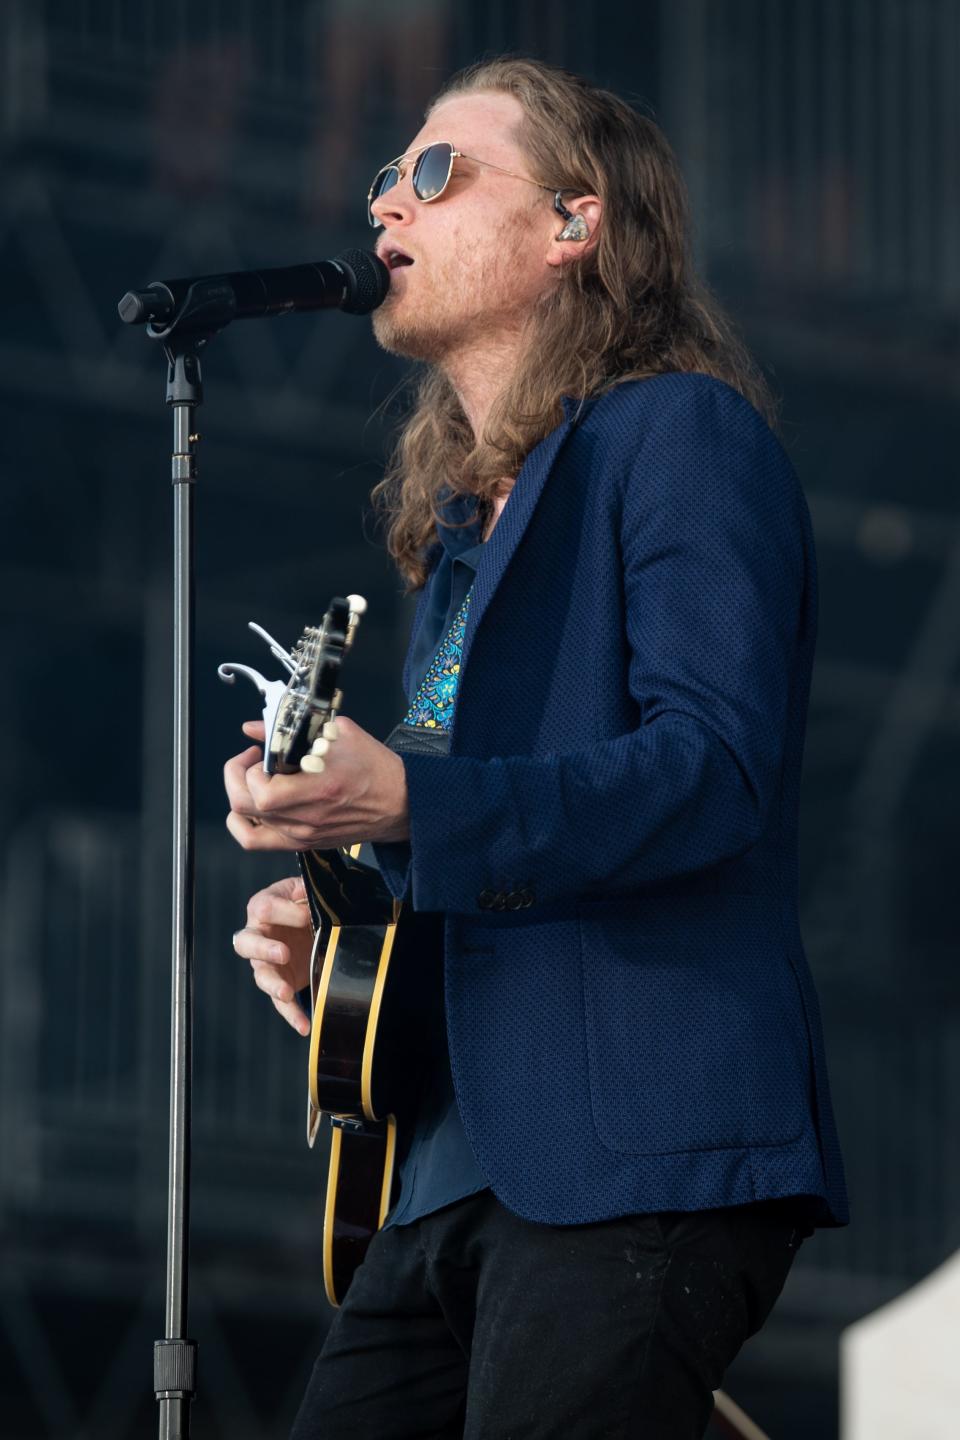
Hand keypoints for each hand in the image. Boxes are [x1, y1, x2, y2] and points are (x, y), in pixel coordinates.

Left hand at [224, 716, 409, 851]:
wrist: (401, 804)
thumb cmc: (377, 770)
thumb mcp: (340, 734)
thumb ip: (292, 729)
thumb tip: (256, 727)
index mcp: (318, 790)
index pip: (261, 792)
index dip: (249, 769)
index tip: (260, 753)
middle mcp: (306, 819)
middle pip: (244, 808)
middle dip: (236, 778)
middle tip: (250, 761)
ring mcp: (303, 835)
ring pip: (248, 826)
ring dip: (242, 798)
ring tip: (253, 782)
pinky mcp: (304, 844)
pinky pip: (259, 843)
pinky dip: (246, 825)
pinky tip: (254, 808)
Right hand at [232, 874, 313, 1035]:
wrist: (315, 922)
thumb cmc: (305, 902)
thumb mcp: (305, 890)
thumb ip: (304, 889)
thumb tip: (305, 893)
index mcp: (263, 906)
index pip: (264, 908)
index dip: (286, 912)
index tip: (308, 915)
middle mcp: (258, 935)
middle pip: (247, 943)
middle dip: (264, 949)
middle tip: (283, 953)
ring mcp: (266, 962)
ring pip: (261, 975)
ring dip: (273, 984)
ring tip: (287, 993)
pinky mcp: (280, 982)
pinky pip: (281, 1001)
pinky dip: (291, 1014)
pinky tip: (303, 1025)